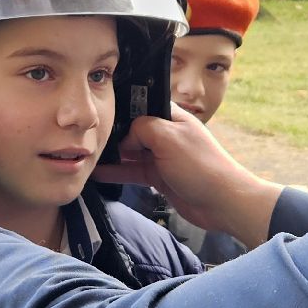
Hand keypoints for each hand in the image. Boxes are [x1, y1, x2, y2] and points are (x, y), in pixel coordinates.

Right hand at [94, 110, 280, 247]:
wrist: (222, 202)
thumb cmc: (201, 166)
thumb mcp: (169, 137)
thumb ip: (143, 128)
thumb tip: (126, 136)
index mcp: (172, 117)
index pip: (141, 105)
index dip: (122, 109)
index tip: (101, 114)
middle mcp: (166, 134)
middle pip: (132, 129)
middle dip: (112, 133)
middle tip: (86, 137)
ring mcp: (162, 156)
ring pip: (130, 152)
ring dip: (111, 155)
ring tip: (85, 155)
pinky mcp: (159, 177)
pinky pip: (132, 172)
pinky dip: (116, 173)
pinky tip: (97, 174)